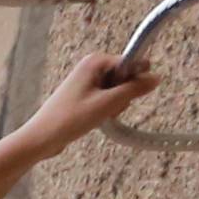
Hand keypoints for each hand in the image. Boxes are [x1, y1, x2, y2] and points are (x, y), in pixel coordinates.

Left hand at [0, 48, 162, 162]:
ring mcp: (88, 80)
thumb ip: (135, 89)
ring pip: (118, 90)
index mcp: (95, 61)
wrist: (41, 138)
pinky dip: (106, 110)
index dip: (134, 81)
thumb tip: (157, 77)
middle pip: (126, 77)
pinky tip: (95, 118)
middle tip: (105, 108)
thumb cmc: (70, 119)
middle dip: (122, 96)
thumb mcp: (108, 104)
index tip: (124, 96)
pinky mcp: (86, 94)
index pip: (132, 63)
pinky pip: (107, 99)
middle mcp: (91, 66)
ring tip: (97, 115)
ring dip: (114, 105)